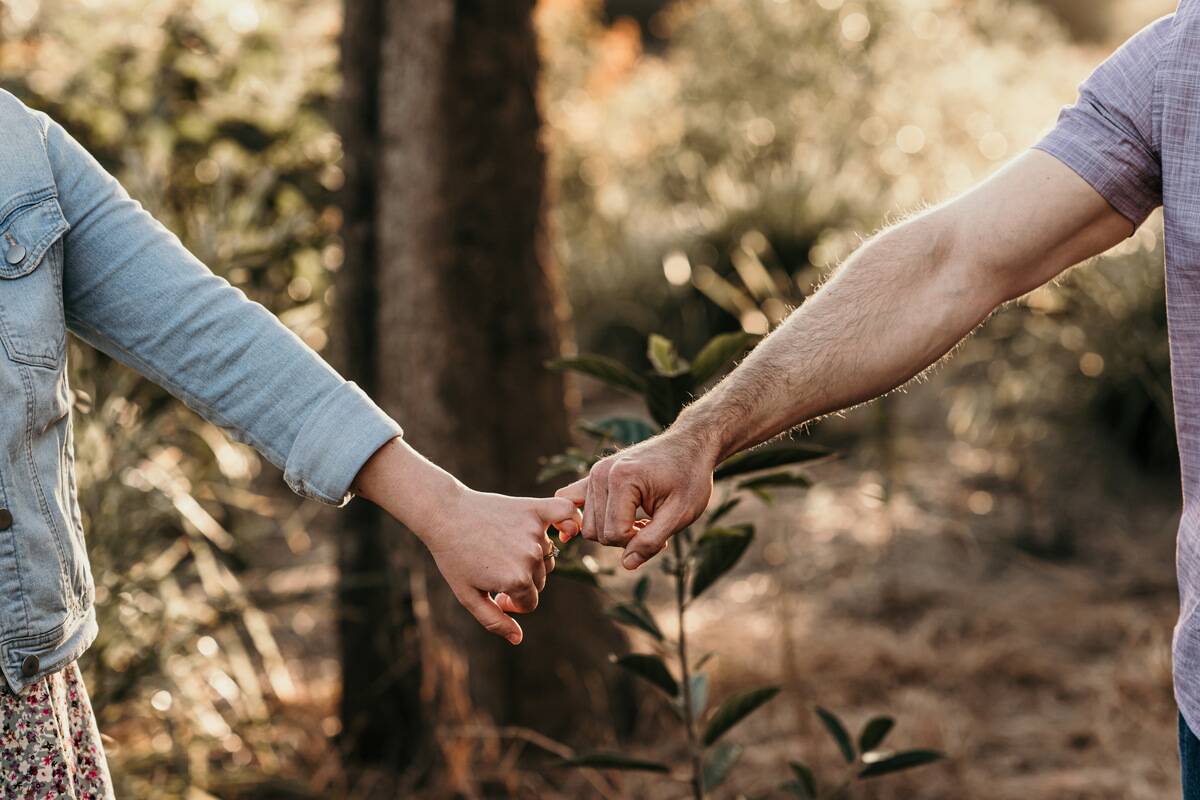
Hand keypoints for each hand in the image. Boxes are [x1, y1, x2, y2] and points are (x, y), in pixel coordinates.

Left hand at [419, 487, 580, 644]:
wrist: (444, 515)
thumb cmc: (453, 557)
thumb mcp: (468, 596)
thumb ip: (494, 620)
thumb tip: (518, 638)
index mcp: (516, 580)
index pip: (530, 602)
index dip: (511, 602)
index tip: (493, 593)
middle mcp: (531, 556)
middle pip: (540, 581)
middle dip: (521, 581)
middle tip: (495, 571)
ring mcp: (534, 532)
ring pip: (547, 557)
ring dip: (533, 559)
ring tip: (504, 551)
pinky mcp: (534, 509)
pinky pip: (565, 512)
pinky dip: (571, 521)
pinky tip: (566, 532)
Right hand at [556, 429, 715, 569]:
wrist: (689, 446)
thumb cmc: (689, 477)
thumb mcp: (681, 514)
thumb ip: (652, 541)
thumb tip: (627, 565)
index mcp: (622, 479)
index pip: (614, 534)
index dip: (638, 542)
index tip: (662, 531)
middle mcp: (600, 473)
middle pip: (597, 532)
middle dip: (625, 539)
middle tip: (653, 526)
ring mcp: (594, 473)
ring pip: (587, 525)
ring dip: (613, 530)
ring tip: (642, 519)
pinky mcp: (594, 475)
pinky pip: (570, 500)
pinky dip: (577, 517)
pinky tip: (589, 526)